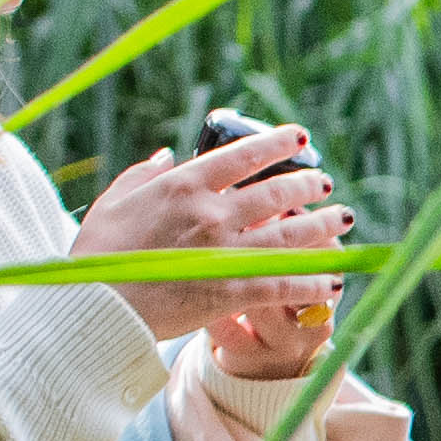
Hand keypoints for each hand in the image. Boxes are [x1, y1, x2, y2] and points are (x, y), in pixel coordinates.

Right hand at [88, 124, 352, 367]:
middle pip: (275, 193)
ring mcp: (225, 251)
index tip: (298, 136)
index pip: (241, 156)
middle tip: (324, 181)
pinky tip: (336, 279)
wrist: (96, 305)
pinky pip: (284, 283)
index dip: (276, 143)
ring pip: (289, 234)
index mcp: (182, 186)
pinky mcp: (232, 290)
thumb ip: (144, 175)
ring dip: (323, 225)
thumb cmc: (99, 253)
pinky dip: (313, 281)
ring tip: (344, 217)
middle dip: (307, 185)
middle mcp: (211, 213)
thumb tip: (168, 154)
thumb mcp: (113, 201)